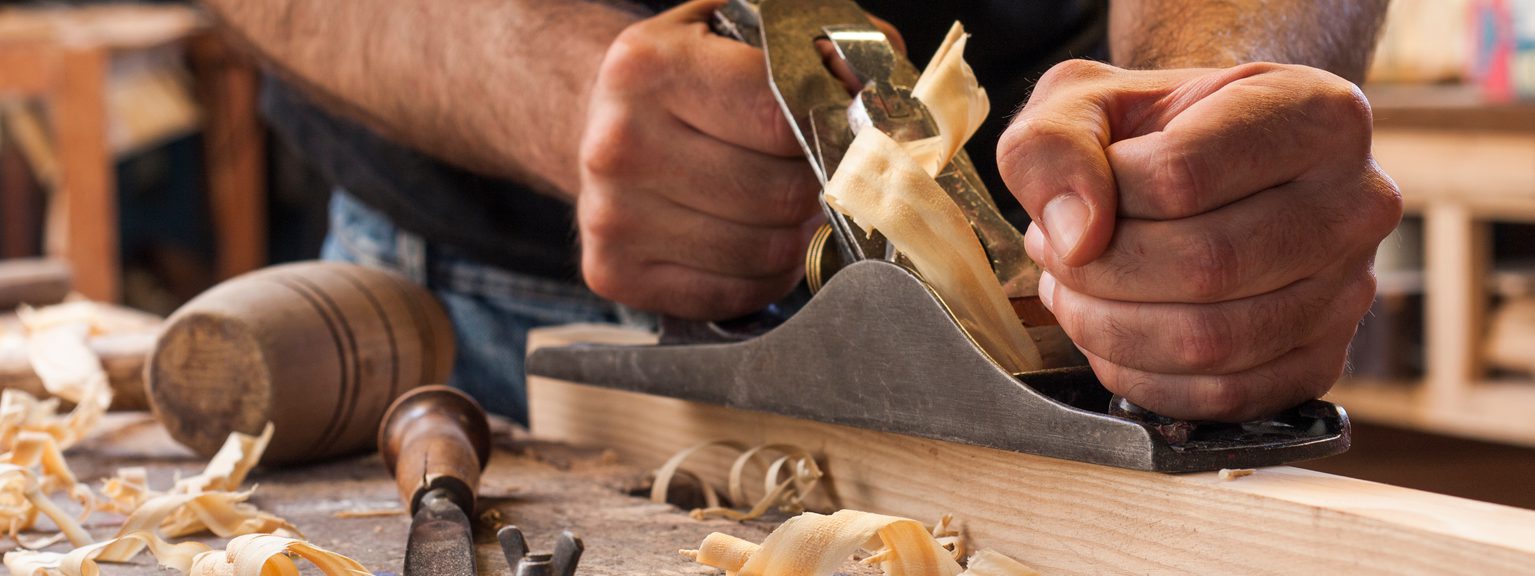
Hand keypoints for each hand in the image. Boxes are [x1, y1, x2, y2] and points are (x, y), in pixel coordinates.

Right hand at [576, 0, 822, 319]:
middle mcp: (619, 143)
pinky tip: (756, 240)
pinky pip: (732, 293)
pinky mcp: (614, 272)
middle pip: (778, 193)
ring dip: (795, 236)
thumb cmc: (689, 76)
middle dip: (816, 187)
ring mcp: (611, 215)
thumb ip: (818, 45)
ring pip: (762, 251)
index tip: (842, 131)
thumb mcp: (740, 29)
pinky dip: (764, 276)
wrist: (599, 119)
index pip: (782, 115)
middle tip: (819, 174)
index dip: (829, 129)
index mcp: (650, 66)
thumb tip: (879, 92)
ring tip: (789, 207)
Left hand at [998, 60, 1401, 421]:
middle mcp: (1357, 202)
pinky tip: (1110, 337)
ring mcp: (1350, 289)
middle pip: (1205, 265)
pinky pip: (1225, 397)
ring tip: (1075, 291)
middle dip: (1100, 272)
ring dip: (1111, 328)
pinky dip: (1143, 378)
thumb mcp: (1081, 101)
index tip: (1073, 198)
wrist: (1201, 168)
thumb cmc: (1146, 133)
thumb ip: (1053, 145)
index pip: (1182, 177)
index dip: (1101, 199)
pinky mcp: (1323, 360)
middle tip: (1056, 256)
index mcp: (1316, 113)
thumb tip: (1075, 237)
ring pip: (1213, 339)